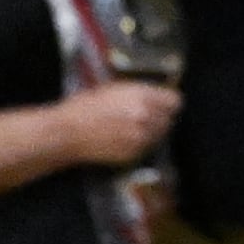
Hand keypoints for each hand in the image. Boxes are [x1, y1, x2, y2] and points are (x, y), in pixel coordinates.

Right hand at [55, 81, 179, 166]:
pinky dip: (141, 144)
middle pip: (169, 119)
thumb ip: (138, 92)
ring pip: (160, 135)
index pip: (175, 101)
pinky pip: (147, 148)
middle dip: (159, 117)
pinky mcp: (134, 153)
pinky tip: (125, 138)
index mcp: (142, 96)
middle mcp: (146, 117)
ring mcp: (141, 137)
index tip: (163, 104)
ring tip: (132, 128)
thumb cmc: (85, 106)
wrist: (68, 132)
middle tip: (144, 117)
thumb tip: (156, 95)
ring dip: (152, 131)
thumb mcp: (113, 89)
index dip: (168, 103)